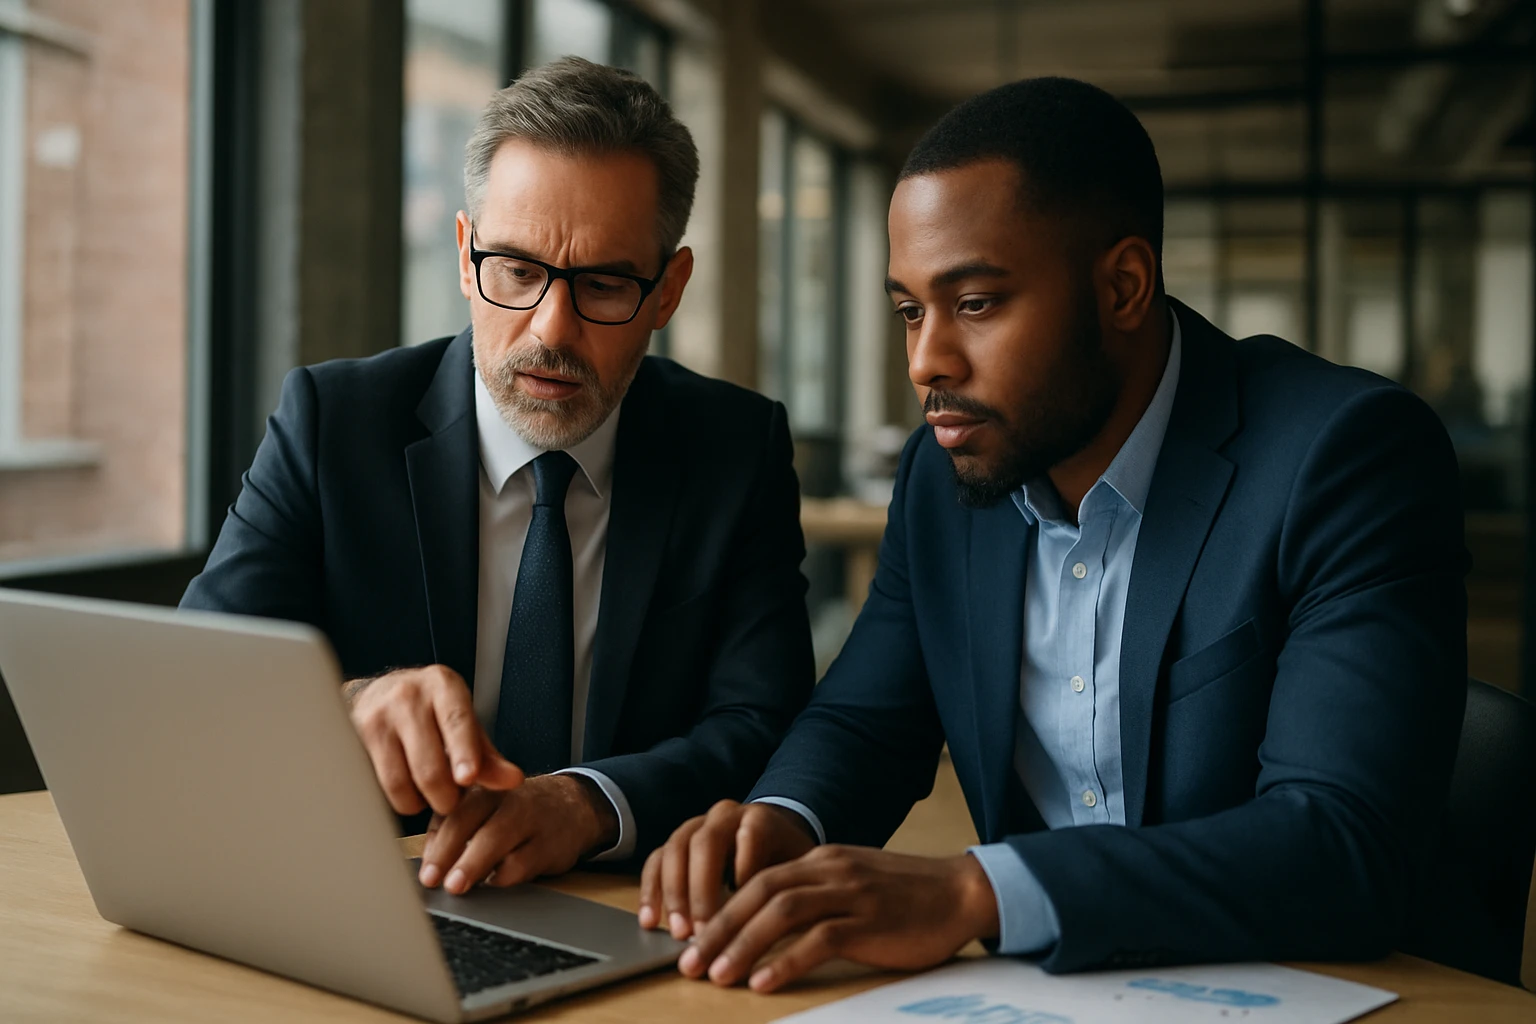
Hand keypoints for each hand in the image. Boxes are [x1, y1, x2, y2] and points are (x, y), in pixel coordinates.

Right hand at [344, 665, 523, 815]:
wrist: (378, 693)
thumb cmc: (431, 712)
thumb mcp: (465, 723)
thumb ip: (489, 756)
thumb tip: (512, 781)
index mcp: (443, 686)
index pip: (457, 722)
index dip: (464, 753)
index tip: (468, 778)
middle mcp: (407, 696)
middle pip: (429, 766)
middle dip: (446, 797)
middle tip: (452, 799)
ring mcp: (376, 717)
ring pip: (400, 782)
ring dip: (420, 802)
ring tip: (429, 793)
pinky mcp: (353, 740)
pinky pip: (377, 787)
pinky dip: (397, 799)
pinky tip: (406, 789)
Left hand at [417, 774, 618, 892]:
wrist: (576, 805)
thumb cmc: (519, 810)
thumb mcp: (487, 806)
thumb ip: (454, 825)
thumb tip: (429, 859)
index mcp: (484, 787)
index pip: (452, 810)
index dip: (435, 841)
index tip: (424, 868)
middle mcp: (505, 798)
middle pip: (470, 819)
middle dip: (447, 852)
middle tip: (431, 879)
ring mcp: (531, 818)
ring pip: (497, 839)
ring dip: (473, 865)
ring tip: (456, 885)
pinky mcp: (550, 843)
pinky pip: (523, 862)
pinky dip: (504, 876)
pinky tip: (493, 882)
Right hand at [638, 800, 816, 939]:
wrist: (773, 840)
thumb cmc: (787, 863)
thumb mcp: (799, 869)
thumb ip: (787, 885)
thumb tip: (767, 920)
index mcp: (761, 818)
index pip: (750, 835)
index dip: (746, 870)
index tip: (744, 908)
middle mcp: (725, 815)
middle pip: (706, 842)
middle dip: (701, 890)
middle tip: (702, 931)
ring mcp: (697, 825)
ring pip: (676, 849)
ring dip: (673, 894)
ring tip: (679, 933)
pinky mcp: (676, 843)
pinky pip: (656, 860)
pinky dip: (650, 890)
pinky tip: (649, 921)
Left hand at [677, 846, 998, 992]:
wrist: (961, 892)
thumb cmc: (905, 896)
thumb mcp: (852, 884)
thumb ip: (814, 894)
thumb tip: (765, 922)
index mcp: (821, 860)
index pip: (756, 879)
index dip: (720, 910)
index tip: (696, 941)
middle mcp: (829, 870)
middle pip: (758, 893)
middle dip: (718, 928)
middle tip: (690, 963)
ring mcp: (850, 894)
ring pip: (780, 912)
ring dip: (742, 945)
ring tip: (717, 976)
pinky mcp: (870, 922)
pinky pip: (819, 939)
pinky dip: (786, 962)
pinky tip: (764, 982)